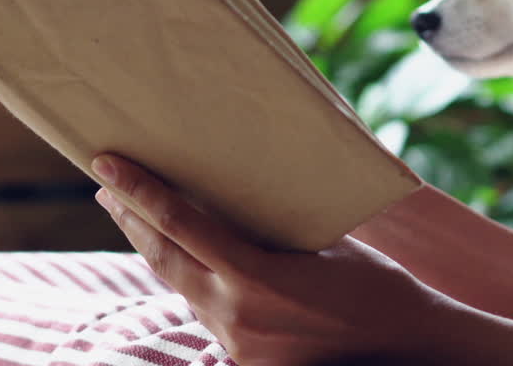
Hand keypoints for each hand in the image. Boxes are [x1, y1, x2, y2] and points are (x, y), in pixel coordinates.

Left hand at [91, 154, 463, 365]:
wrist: (406, 347)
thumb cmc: (377, 285)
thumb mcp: (324, 243)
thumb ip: (272, 231)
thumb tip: (236, 200)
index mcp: (254, 277)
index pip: (180, 225)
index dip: (139, 192)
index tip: (106, 165)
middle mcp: (235, 314)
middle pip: (165, 259)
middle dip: (131, 220)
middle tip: (108, 188)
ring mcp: (237, 344)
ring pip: (184, 289)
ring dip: (162, 253)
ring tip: (142, 220)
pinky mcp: (246, 362)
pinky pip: (211, 314)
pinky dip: (198, 283)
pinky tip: (194, 264)